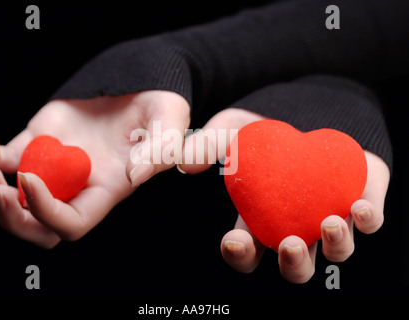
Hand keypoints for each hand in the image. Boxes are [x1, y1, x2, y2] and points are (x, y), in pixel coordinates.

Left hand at [0, 90, 189, 247]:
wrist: (139, 83)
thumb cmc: (160, 109)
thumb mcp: (171, 125)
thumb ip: (161, 151)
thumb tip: (133, 175)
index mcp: (106, 189)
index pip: (71, 224)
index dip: (47, 214)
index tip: (31, 181)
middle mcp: (78, 183)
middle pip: (37, 225)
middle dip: (11, 217)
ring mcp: (57, 163)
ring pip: (16, 196)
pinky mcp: (42, 139)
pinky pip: (8, 157)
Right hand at [178, 108, 389, 282]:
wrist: (306, 106)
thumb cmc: (263, 127)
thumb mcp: (231, 129)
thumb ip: (207, 144)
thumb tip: (182, 161)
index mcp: (261, 218)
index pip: (248, 250)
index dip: (240, 254)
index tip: (234, 241)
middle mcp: (296, 225)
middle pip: (295, 265)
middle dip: (293, 264)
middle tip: (290, 245)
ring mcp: (328, 215)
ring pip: (335, 251)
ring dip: (334, 246)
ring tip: (328, 223)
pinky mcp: (359, 201)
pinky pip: (369, 223)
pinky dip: (366, 220)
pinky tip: (358, 207)